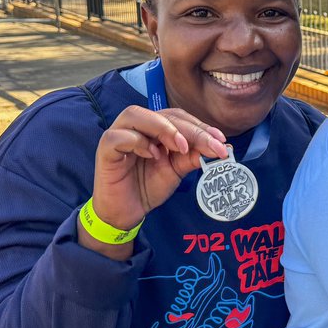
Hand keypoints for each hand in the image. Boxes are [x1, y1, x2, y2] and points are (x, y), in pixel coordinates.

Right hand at [90, 106, 227, 230]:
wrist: (126, 212)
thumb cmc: (148, 186)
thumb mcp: (177, 170)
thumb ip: (193, 156)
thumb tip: (221, 147)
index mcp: (154, 128)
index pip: (179, 117)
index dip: (200, 126)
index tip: (221, 141)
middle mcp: (136, 126)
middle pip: (163, 115)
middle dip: (190, 129)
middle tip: (210, 145)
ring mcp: (118, 134)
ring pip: (137, 115)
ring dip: (163, 128)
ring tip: (180, 147)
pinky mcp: (105, 149)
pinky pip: (119, 136)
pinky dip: (138, 142)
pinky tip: (153, 155)